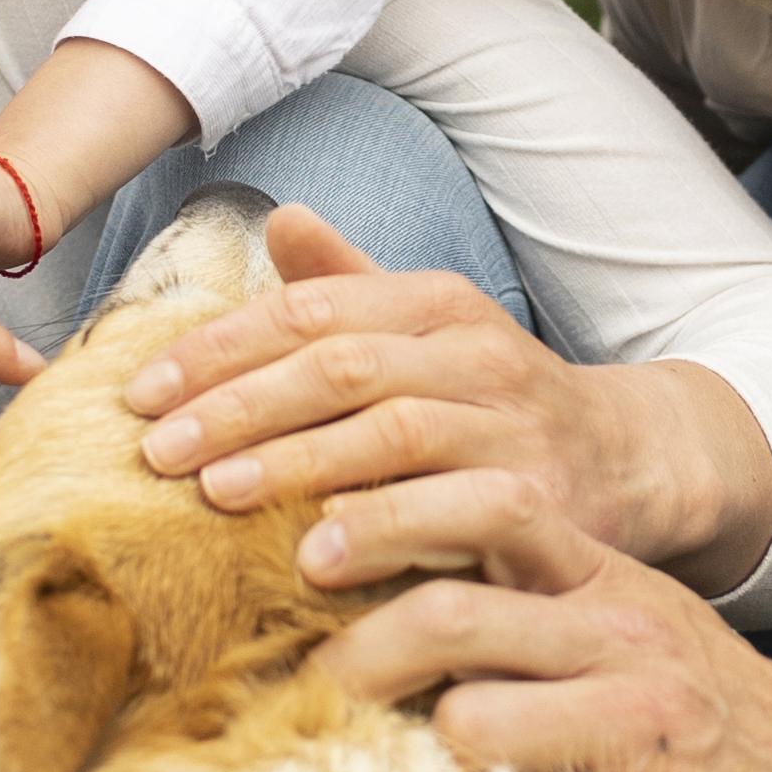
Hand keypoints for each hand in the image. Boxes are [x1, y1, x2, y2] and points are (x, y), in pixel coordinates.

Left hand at [123, 210, 771, 596]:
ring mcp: (511, 423)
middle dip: (236, 406)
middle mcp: (476, 351)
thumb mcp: (432, 336)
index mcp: (435, 304)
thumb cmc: (500, 404)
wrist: (631, 464)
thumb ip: (353, 289)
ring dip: (295, 462)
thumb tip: (279, 222)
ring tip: (215, 494)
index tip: (139, 392)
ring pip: (391, 430)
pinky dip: (380, 525)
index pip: (308, 311)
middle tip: (154, 451)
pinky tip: (317, 549)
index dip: (218, 349)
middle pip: (339, 365)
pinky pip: (450, 508)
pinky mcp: (539, 498)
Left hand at [303, 480, 771, 771]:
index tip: (312, 552)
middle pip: (452, 618)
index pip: (493, 508)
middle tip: (324, 690)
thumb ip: (528, 585)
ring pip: (470, 723)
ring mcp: (638, 728)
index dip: (391, 521)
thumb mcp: (628, 616)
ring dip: (439, 755)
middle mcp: (624, 639)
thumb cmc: (692, 705)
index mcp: (610, 579)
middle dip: (363, 656)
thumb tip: (372, 570)